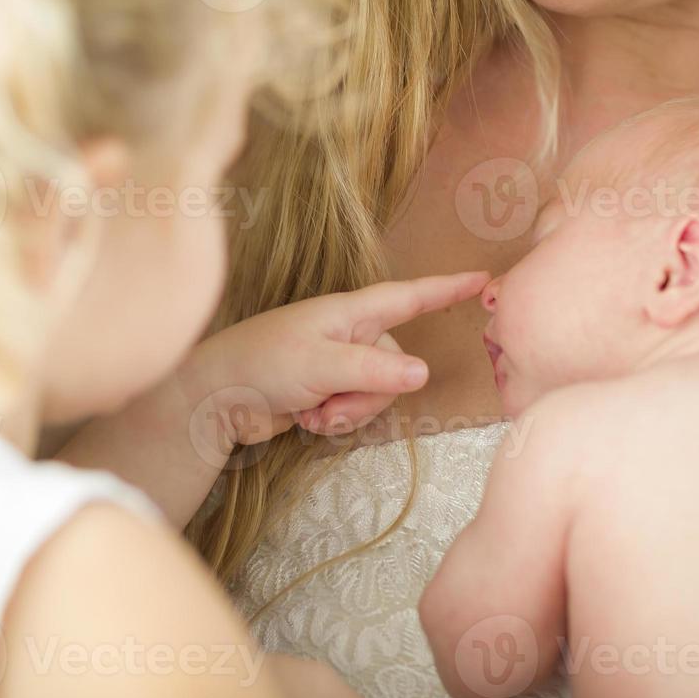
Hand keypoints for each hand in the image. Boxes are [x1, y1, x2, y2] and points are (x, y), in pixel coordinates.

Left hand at [179, 272, 489, 451]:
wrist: (214, 399)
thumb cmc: (261, 364)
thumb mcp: (321, 364)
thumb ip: (374, 368)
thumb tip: (423, 371)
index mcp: (350, 311)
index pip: (409, 297)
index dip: (446, 289)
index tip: (483, 277)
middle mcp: (350, 333)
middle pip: (397, 365)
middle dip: (370, 394)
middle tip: (328, 400)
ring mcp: (339, 363)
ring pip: (379, 393)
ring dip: (349, 411)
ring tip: (313, 409)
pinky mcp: (328, 391)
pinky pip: (356, 410)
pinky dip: (335, 420)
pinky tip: (305, 417)